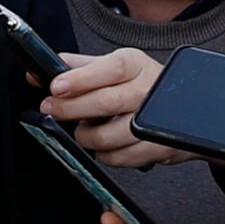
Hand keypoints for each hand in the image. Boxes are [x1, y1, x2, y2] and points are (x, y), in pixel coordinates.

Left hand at [42, 44, 184, 165]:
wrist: (185, 107)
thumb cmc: (140, 85)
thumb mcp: (114, 67)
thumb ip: (77, 68)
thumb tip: (39, 72)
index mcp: (135, 65)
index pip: (109, 69)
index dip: (81, 79)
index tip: (56, 86)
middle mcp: (147, 90)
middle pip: (105, 103)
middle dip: (71, 109)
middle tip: (52, 109)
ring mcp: (153, 121)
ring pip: (108, 136)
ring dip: (86, 136)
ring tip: (84, 129)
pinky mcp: (157, 147)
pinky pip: (118, 158)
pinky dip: (103, 153)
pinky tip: (104, 143)